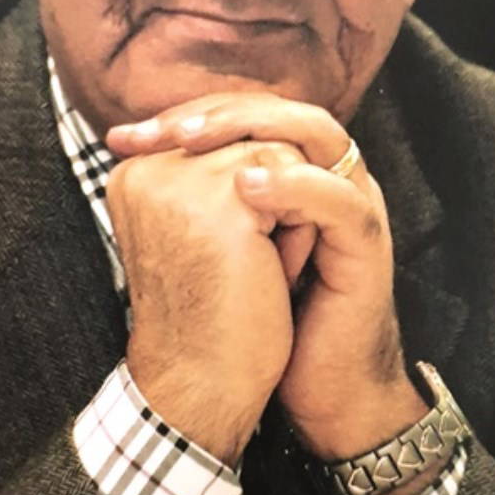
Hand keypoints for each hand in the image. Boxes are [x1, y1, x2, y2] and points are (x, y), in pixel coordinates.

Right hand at [105, 137, 307, 466]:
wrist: (203, 385)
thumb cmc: (208, 314)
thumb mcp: (200, 230)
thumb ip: (215, 176)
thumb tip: (270, 125)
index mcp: (134, 175)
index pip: (217, 137)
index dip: (251, 189)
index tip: (226, 255)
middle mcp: (147, 170)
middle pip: (248, 139)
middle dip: (271, 196)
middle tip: (247, 264)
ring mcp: (181, 183)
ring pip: (275, 154)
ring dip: (288, 211)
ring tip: (259, 268)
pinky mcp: (222, 205)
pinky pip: (293, 180)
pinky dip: (298, 227)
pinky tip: (273, 272)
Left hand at [108, 94, 427, 467]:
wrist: (322, 386)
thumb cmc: (267, 321)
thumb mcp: (220, 249)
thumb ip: (195, 203)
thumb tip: (131, 166)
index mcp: (296, 174)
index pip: (247, 113)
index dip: (189, 113)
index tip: (126, 136)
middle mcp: (330, 178)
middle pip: (281, 108)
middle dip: (215, 111)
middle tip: (160, 130)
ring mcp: (355, 203)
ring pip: (318, 132)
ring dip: (252, 129)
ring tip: (193, 141)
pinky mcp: (368, 242)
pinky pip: (336, 196)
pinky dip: (292, 185)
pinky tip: (243, 188)